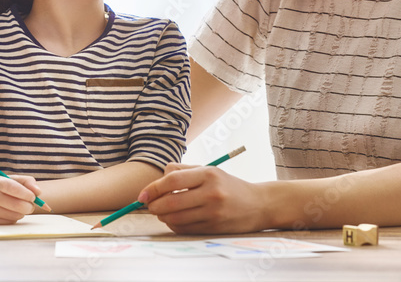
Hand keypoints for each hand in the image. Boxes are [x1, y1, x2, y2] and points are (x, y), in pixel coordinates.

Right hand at [0, 174, 42, 224]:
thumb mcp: (8, 179)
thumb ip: (26, 182)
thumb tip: (39, 192)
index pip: (13, 187)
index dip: (26, 193)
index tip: (33, 196)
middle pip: (18, 205)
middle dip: (29, 206)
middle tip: (30, 204)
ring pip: (16, 215)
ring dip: (22, 212)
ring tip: (17, 207)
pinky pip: (9, 223)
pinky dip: (14, 218)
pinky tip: (9, 212)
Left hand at [139, 163, 268, 234]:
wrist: (258, 204)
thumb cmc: (228, 185)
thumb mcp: (209, 170)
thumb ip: (183, 171)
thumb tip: (158, 179)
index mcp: (208, 174)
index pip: (172, 180)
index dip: (153, 188)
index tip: (142, 195)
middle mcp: (211, 193)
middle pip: (170, 202)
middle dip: (153, 206)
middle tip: (149, 205)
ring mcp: (213, 212)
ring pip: (175, 218)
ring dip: (162, 217)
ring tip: (162, 211)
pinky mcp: (214, 228)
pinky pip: (185, 229)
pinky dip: (174, 225)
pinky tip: (175, 219)